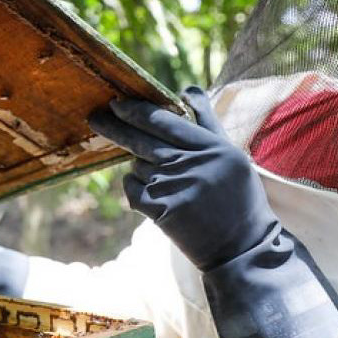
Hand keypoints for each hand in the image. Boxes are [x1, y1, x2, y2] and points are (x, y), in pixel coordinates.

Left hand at [89, 87, 337, 337]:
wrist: (243, 248)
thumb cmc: (237, 198)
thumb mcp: (229, 154)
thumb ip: (206, 120)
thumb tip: (186, 90)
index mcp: (211, 147)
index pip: (164, 121)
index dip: (136, 111)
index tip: (117, 103)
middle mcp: (191, 164)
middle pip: (141, 139)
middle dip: (114, 126)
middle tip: (95, 117)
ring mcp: (173, 187)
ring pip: (137, 165)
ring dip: (140, 166)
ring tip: (165, 181)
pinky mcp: (160, 210)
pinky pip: (132, 188)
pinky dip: (135, 188)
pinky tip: (153, 195)